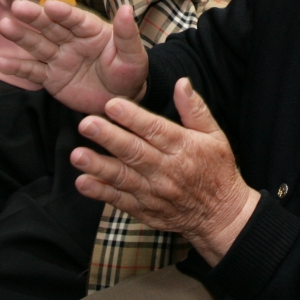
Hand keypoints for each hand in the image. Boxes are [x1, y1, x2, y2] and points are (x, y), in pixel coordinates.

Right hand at [0, 0, 148, 110]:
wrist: (122, 99)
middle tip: (16, 6)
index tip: (49, 5)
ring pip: (38, 44)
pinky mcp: (51, 77)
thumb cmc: (130, 71)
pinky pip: (33, 71)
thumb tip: (126, 8)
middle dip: (34, 17)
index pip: (75, 19)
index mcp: (92, 30)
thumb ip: (126, 34)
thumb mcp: (133, 55)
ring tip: (4, 26)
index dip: (63, 12)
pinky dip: (17, 68)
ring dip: (20, 35)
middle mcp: (72, 40)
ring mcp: (59, 58)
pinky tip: (0, 62)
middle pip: (51, 26)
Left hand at [70, 79, 260, 266]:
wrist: (221, 216)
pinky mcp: (145, 210)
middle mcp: (168, 171)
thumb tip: (182, 82)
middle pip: (135, 152)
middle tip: (86, 124)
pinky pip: (120, 201)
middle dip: (109, 138)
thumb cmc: (217, 170)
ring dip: (98, 166)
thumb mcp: (215, 136)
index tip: (112, 105)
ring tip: (77, 155)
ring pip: (123, 177)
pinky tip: (83, 182)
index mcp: (184, 148)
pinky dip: (101, 193)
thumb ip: (195, 109)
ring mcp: (154, 193)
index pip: (156, 130)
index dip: (133, 117)